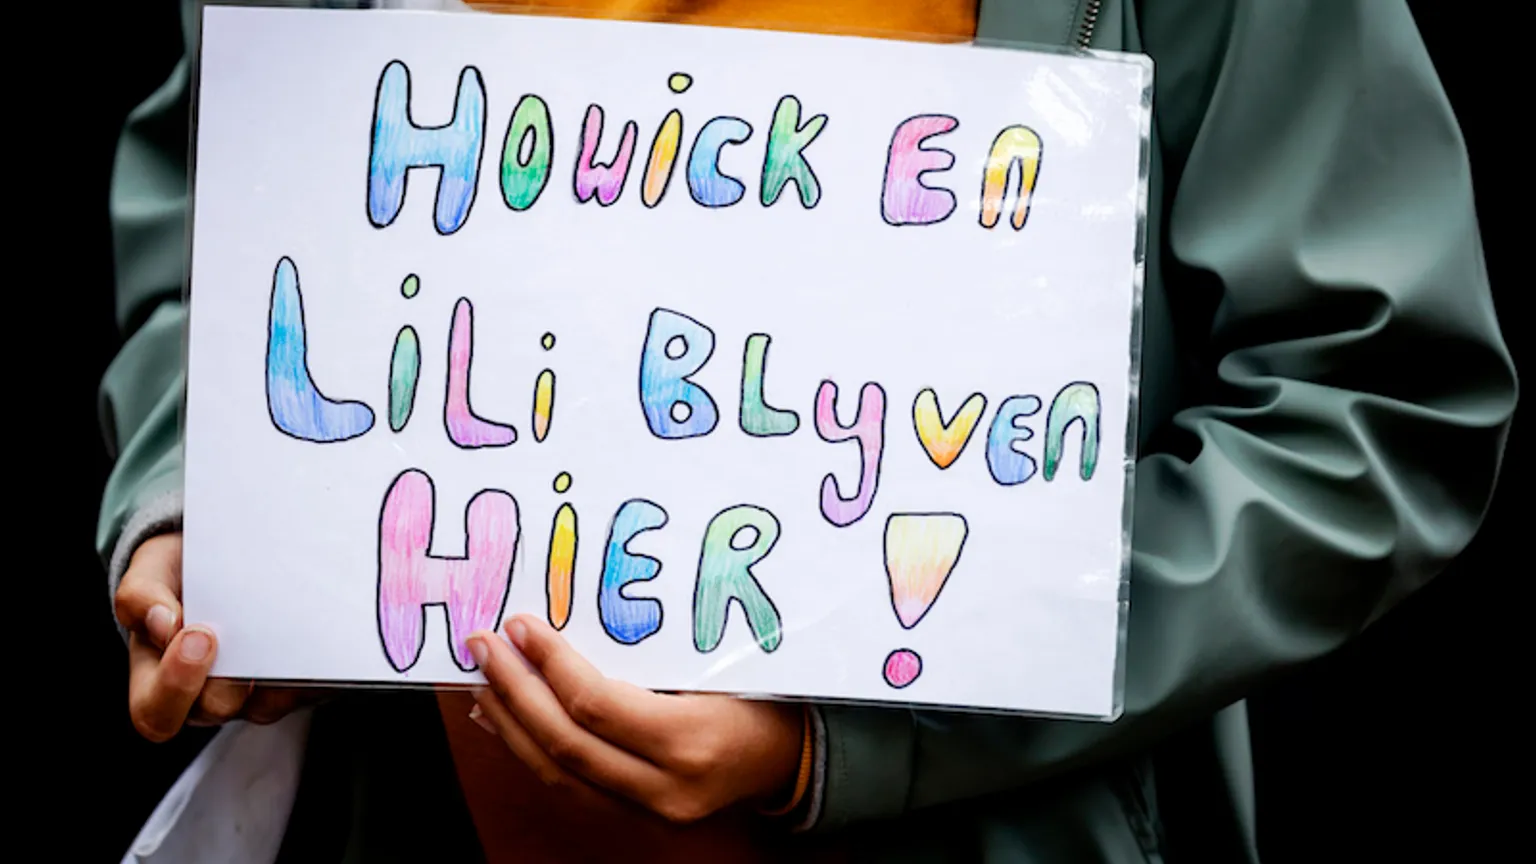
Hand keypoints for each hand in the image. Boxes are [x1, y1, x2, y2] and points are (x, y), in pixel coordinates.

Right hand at [114, 533, 325, 740]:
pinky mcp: (295, 685)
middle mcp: (207, 695)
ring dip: (274, 673)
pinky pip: (309, 690)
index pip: (155, 713)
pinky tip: (321, 635)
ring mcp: (253, 694)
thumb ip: (140, 595)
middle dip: (224, 680)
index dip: (174, 686)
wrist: (225, 561)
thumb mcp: (152, 571)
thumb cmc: (181, 575)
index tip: (197, 635)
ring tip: (285, 632)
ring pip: (267, 705)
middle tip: (236, 638)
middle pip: (216, 710)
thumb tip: (161, 623)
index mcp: (160, 681)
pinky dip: (315, 668)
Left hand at [467, 615, 804, 824]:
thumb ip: (647, 653)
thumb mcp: (718, 661)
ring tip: (483, 682)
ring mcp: (651, 811)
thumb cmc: (762, 694)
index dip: (550, 664)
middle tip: (484, 647)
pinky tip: (507, 722)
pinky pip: (570, 788)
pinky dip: (531, 751)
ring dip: (511, 724)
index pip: (596, 706)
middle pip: (566, 743)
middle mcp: (667, 787)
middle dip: (515, 691)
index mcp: (692, 740)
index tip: (521, 625)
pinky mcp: (639, 820)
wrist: (791, 756)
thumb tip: (566, 626)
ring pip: (558, 775)